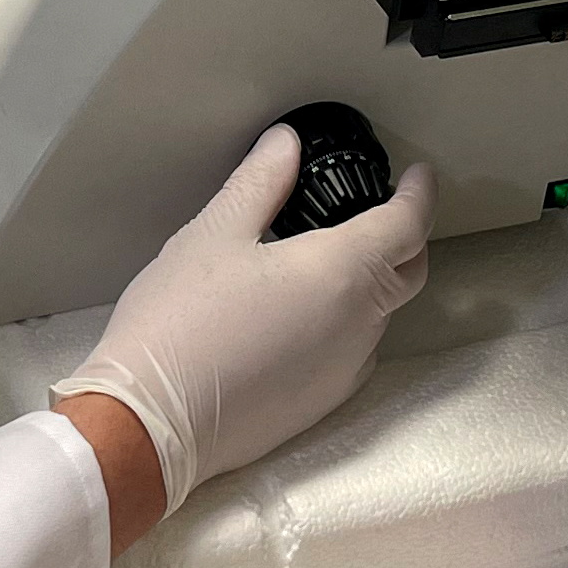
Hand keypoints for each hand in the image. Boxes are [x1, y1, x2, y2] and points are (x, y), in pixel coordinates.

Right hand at [48, 124, 435, 520]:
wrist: (150, 422)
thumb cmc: (179, 322)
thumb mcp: (213, 234)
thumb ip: (260, 183)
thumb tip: (285, 146)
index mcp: (342, 273)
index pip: (406, 225)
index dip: (417, 194)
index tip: (416, 177)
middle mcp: (359, 325)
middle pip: (407, 273)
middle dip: (403, 239)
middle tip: (375, 213)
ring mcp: (344, 371)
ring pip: (379, 317)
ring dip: (370, 285)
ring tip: (325, 262)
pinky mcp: (321, 405)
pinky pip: (353, 354)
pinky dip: (345, 326)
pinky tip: (301, 319)